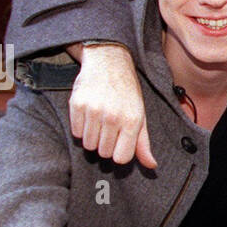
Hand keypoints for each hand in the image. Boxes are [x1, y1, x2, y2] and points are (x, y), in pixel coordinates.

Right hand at [68, 43, 155, 168]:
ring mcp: (93, 110)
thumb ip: (143, 143)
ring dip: (93, 137)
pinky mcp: (77, 104)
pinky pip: (76, 133)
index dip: (119, 153)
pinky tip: (89, 115)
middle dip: (106, 145)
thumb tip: (151, 165)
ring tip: (99, 121)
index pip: (121, 158)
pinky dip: (81, 128)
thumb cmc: (127, 91)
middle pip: (103, 153)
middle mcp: (113, 117)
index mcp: (132, 121)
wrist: (109, 61)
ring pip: (88, 145)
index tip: (120, 143)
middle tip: (109, 129)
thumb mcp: (140, 115)